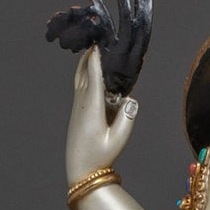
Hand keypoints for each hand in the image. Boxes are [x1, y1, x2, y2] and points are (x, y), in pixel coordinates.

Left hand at [66, 46, 138, 183]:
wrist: (80, 171)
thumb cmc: (100, 156)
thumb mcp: (118, 140)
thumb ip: (127, 119)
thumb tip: (132, 99)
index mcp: (92, 108)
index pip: (94, 77)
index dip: (96, 59)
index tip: (99, 44)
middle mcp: (82, 104)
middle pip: (84, 73)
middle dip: (90, 56)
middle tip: (97, 39)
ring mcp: (77, 108)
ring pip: (79, 78)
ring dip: (85, 63)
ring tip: (92, 49)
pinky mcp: (77, 112)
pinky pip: (79, 86)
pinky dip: (83, 74)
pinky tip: (87, 71)